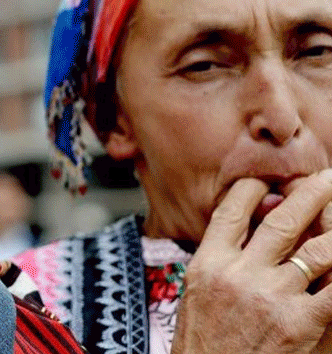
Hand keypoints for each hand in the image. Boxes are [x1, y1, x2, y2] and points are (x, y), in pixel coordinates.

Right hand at [172, 173, 331, 353]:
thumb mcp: (197, 295)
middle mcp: (239, 274)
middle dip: (309, 194)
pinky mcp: (299, 323)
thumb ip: (222, 263)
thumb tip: (249, 235)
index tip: (268, 181)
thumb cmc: (203, 346)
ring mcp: (271, 297)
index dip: (253, 189)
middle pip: (281, 221)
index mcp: (208, 264)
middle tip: (326, 178)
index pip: (232, 212)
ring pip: (318, 249)